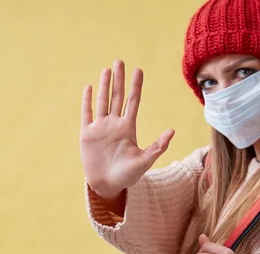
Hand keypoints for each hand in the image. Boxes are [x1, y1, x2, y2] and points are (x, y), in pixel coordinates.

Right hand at [80, 60, 174, 199]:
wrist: (107, 186)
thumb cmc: (127, 176)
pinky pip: (87, 113)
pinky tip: (89, 87)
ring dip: (103, 85)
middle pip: (117, 96)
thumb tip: (172, 131)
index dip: (136, 86)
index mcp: (128, 128)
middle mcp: (114, 124)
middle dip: (119, 79)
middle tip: (120, 61)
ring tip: (107, 69)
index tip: (138, 70)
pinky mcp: (87, 134)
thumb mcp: (145, 161)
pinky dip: (87, 101)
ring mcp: (100, 128)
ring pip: (102, 101)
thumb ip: (158, 146)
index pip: (133, 102)